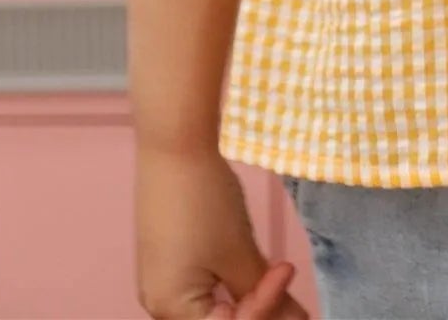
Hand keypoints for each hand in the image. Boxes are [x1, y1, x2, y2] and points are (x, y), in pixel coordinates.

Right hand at [135, 142, 309, 318]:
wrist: (175, 145)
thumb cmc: (206, 203)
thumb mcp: (239, 254)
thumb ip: (266, 296)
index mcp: (171, 310)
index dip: (265, 306)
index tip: (287, 269)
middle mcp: (160, 303)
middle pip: (219, 319)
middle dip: (257, 305)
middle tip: (285, 278)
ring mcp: (162, 279)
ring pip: (212, 303)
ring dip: (246, 292)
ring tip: (275, 273)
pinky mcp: (168, 256)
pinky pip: (203, 282)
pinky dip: (229, 277)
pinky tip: (250, 263)